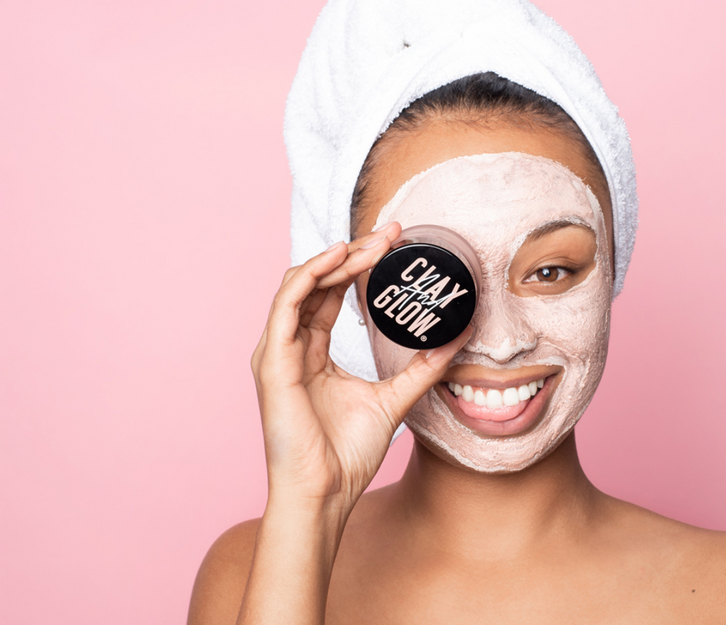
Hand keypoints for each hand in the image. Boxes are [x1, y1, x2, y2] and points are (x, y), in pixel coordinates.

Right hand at [250, 223, 469, 511]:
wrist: (324, 492)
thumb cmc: (345, 455)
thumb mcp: (394, 400)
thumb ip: (420, 369)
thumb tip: (454, 341)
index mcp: (312, 354)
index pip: (331, 295)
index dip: (360, 266)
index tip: (394, 246)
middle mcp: (290, 347)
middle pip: (317, 283)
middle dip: (353, 253)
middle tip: (390, 233)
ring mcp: (277, 353)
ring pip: (299, 285)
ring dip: (334, 259)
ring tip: (370, 244)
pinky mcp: (272, 362)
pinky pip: (286, 305)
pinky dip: (309, 277)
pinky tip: (337, 261)